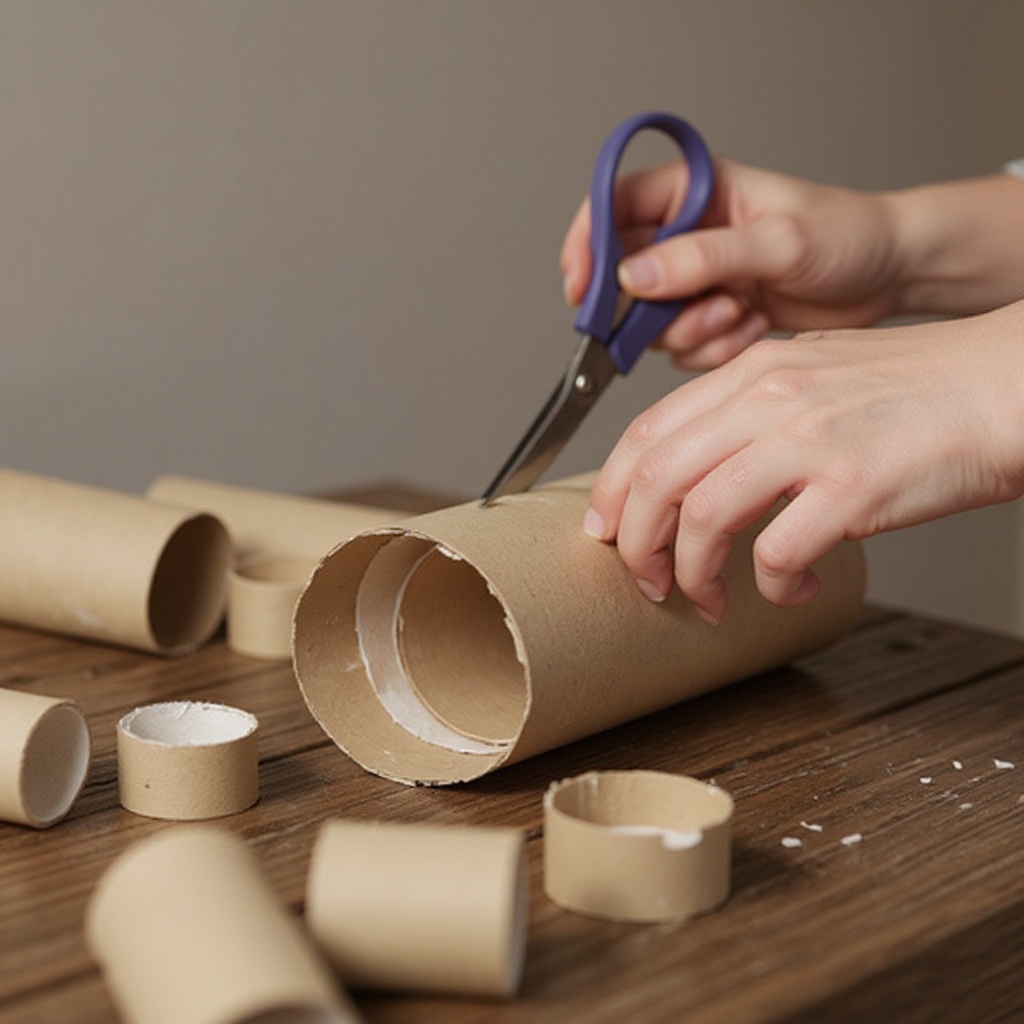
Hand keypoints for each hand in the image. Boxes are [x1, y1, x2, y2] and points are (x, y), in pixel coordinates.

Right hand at [561, 157, 904, 369]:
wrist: (888, 276)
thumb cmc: (847, 236)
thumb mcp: (778, 241)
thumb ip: (703, 257)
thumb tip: (635, 276)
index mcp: (696, 189)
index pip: (614, 206)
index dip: (587, 245)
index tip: (580, 287)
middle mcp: (688, 233)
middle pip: (623, 275)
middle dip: (648, 308)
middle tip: (683, 315)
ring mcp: (697, 278)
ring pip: (651, 320)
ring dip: (691, 331)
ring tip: (738, 314)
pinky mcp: (710, 315)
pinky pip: (682, 346)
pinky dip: (713, 348)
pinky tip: (751, 328)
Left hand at [583, 302, 1023, 621]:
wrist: (1005, 383)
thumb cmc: (918, 389)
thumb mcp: (814, 375)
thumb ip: (752, 411)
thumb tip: (700, 470)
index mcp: (752, 372)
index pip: (647, 432)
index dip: (611, 490)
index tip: (606, 531)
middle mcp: (769, 398)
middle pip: (657, 479)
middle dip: (637, 544)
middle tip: (648, 581)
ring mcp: (808, 440)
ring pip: (702, 517)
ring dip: (694, 573)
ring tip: (710, 599)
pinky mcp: (852, 486)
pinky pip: (778, 553)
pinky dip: (774, 586)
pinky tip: (795, 587)